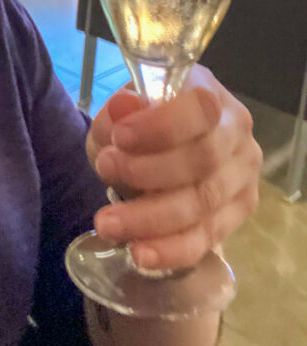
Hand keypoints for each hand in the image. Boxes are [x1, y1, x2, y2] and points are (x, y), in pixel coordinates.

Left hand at [86, 64, 261, 269]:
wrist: (158, 152)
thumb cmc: (138, 125)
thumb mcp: (119, 114)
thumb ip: (117, 113)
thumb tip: (123, 109)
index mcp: (208, 92)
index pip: (200, 108)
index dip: (161, 126)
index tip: (119, 138)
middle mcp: (236, 132)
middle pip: (203, 159)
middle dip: (147, 172)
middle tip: (103, 172)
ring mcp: (243, 174)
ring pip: (204, 203)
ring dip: (151, 218)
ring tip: (107, 223)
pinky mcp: (240, 212)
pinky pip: (208, 237)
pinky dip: (171, 249)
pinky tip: (140, 253)